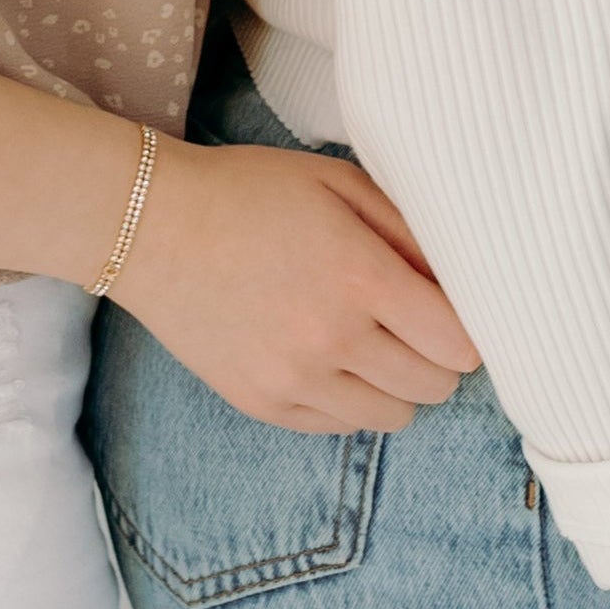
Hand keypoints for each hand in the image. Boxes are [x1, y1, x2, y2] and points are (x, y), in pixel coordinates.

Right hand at [113, 140, 480, 431]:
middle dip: (433, 356)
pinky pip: (339, 426)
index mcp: (359, 276)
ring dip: (393, 384)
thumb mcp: (334, 181)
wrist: (146, 222)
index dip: (463, 329)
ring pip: (394, 416)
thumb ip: (407, 229)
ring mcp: (294, 378)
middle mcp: (332, 337)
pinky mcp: (262, 403)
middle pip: (434, 386)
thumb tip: (459, 282)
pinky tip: (321, 356)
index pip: (459, 345)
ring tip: (363, 344)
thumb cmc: (246, 190)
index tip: (443, 312)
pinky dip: (346, 399)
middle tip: (405, 325)